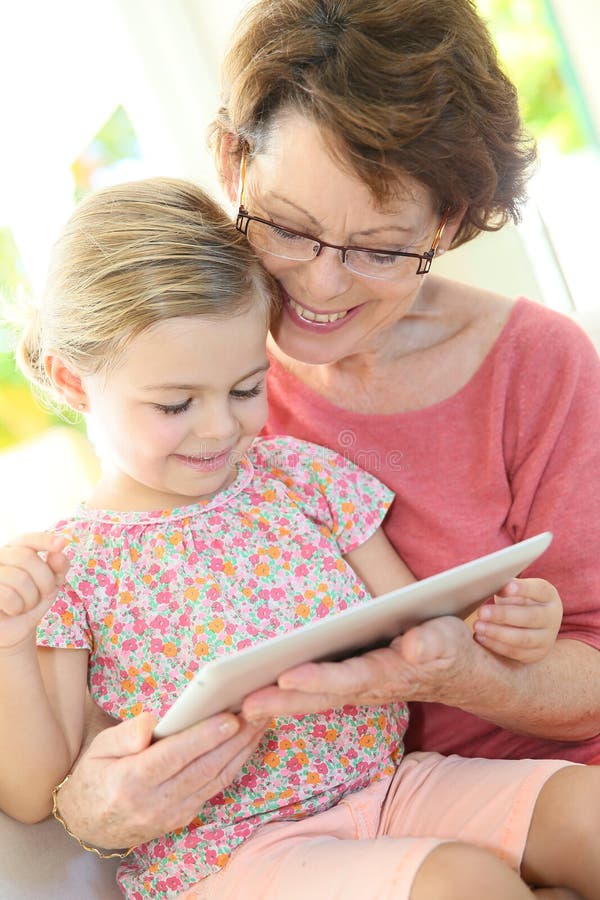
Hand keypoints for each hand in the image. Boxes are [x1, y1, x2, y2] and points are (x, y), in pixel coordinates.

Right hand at [0, 533, 69, 650]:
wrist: (14, 628)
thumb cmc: (32, 600)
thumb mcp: (51, 582)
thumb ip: (59, 567)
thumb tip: (59, 553)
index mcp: (15, 549)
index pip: (29, 539)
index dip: (44, 540)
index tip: (61, 544)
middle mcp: (0, 557)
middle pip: (27, 558)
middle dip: (45, 580)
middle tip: (45, 594)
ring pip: (19, 578)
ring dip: (31, 598)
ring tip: (26, 604)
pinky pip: (7, 595)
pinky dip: (17, 607)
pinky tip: (13, 610)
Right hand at [56, 711, 267, 848]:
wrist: (89, 822)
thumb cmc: (96, 774)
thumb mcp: (100, 747)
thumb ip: (125, 734)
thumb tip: (152, 723)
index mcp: (130, 782)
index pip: (173, 757)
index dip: (204, 738)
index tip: (230, 718)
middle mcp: (154, 803)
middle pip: (202, 768)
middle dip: (235, 740)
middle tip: (258, 712)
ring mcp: (172, 814)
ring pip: (215, 779)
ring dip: (242, 751)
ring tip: (261, 722)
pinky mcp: (184, 818)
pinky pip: (214, 789)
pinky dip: (235, 764)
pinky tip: (247, 743)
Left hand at [241, 616, 482, 719]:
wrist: (457, 670)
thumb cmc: (448, 650)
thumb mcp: (447, 640)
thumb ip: (431, 643)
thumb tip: (413, 645)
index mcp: (387, 673)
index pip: (347, 678)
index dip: (319, 679)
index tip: (287, 678)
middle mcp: (366, 686)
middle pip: (319, 697)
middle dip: (281, 701)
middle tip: (242, 704)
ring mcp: (356, 688)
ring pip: (312, 699)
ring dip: (277, 702)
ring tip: (237, 702)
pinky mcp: (350, 682)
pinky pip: (314, 693)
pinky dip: (285, 696)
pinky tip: (259, 693)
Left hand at [472, 578, 562, 663]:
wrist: (535, 624)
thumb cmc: (519, 601)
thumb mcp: (517, 590)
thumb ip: (506, 587)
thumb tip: (489, 583)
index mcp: (549, 596)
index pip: (540, 590)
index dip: (524, 589)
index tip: (507, 586)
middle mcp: (552, 618)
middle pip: (530, 617)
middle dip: (503, 615)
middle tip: (481, 612)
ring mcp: (547, 638)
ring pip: (523, 638)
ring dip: (497, 633)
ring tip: (478, 626)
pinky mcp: (537, 654)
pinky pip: (516, 652)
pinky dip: (496, 645)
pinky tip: (481, 637)